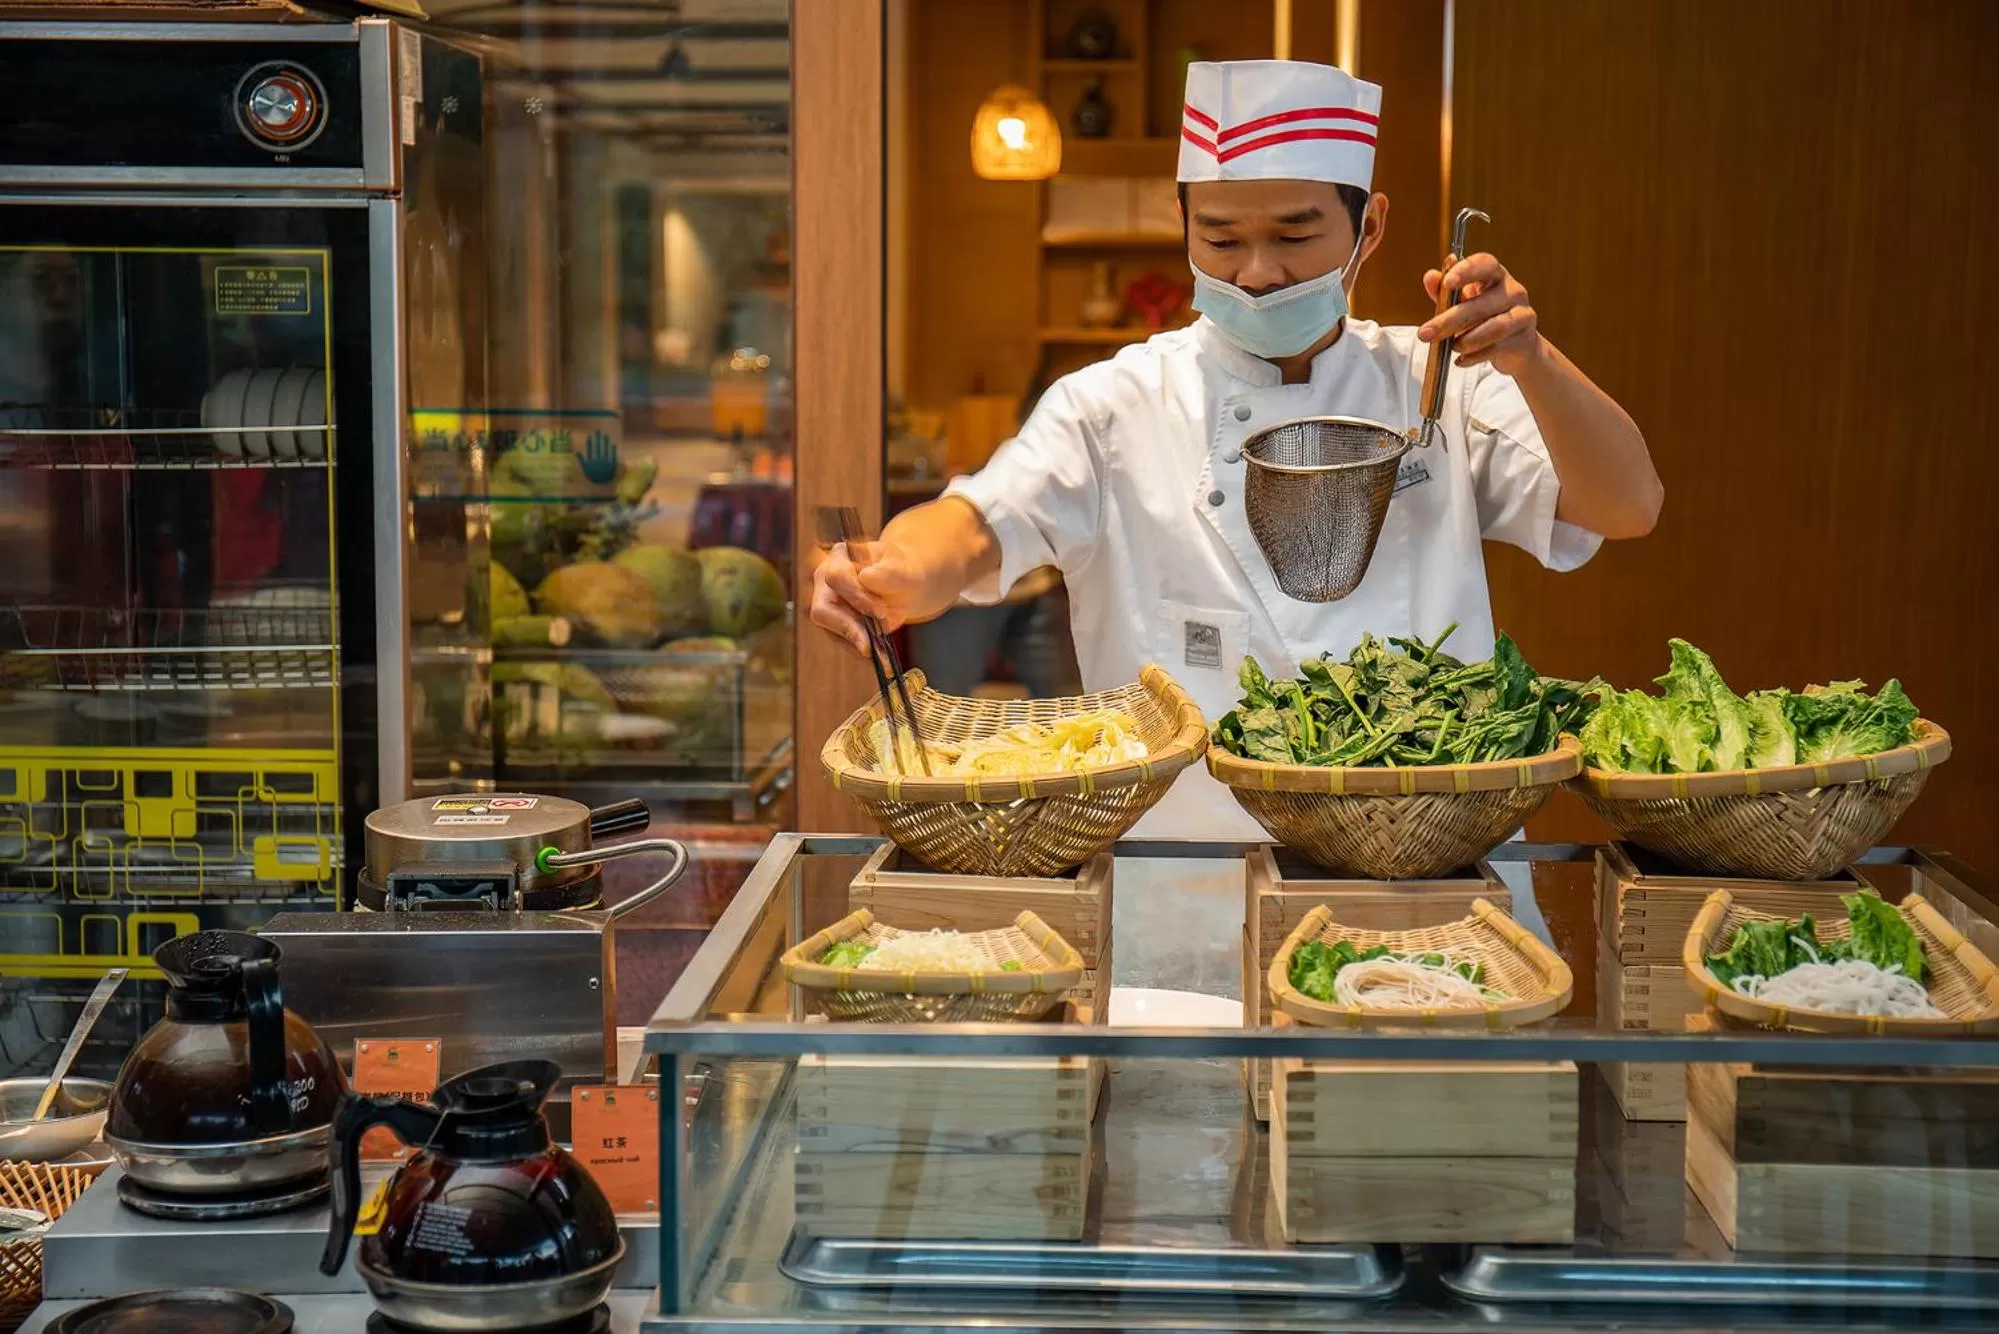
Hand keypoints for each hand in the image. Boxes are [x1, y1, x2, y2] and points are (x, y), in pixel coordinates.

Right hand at [808, 540, 925, 655]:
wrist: (902, 588)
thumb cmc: (899, 573)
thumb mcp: (903, 569)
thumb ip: (889, 572)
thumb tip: (867, 577)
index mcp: (839, 557)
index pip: (836, 577)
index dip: (856, 596)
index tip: (879, 611)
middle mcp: (825, 580)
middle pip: (822, 608)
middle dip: (849, 627)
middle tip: (874, 640)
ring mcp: (825, 604)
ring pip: (829, 629)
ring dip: (855, 642)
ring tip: (880, 651)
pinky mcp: (832, 625)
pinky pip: (841, 641)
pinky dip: (859, 649)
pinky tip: (877, 656)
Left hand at [1417, 252, 1544, 377]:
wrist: (1516, 347)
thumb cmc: (1484, 318)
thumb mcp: (1462, 303)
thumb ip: (1444, 293)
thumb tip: (1430, 277)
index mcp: (1495, 275)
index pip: (1485, 264)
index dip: (1466, 271)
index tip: (1447, 283)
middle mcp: (1513, 291)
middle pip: (1482, 303)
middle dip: (1450, 320)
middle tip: (1426, 334)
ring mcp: (1523, 314)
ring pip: (1496, 327)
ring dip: (1468, 340)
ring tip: (1451, 347)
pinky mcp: (1525, 339)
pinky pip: (1498, 348)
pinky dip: (1475, 356)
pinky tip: (1460, 361)